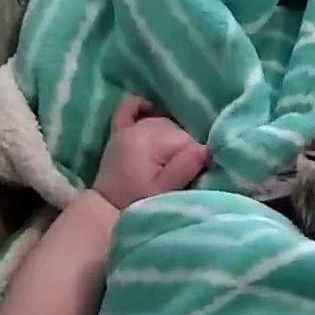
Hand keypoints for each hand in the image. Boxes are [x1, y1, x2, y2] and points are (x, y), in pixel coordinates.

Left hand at [93, 95, 208, 209]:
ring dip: (170, 135)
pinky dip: (140, 106)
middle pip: (178, 130)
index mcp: (153, 141)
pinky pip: (128, 107)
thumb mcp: (166, 189)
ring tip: (168, 159)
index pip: (189, 140)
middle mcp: (142, 128)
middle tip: (179, 171)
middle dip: (183, 148)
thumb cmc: (139, 201)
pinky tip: (151, 108)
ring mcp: (129, 128)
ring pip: (162, 121)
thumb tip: (207, 148)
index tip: (192, 176)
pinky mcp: (119, 132)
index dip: (195, 158)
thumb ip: (185, 167)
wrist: (107, 209)